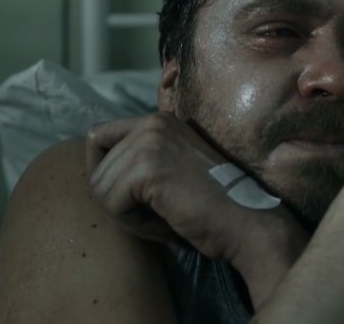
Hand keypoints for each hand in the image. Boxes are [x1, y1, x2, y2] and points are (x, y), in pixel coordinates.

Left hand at [85, 113, 306, 270]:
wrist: (249, 223)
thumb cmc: (214, 208)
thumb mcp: (174, 171)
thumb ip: (141, 161)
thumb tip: (94, 172)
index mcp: (160, 120)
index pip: (98, 137)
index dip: (105, 174)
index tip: (135, 197)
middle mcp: (153, 122)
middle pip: (95, 168)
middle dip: (119, 201)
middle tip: (158, 213)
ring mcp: (150, 142)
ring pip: (99, 188)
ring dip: (126, 215)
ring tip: (164, 217)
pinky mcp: (148, 168)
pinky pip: (110, 203)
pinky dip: (133, 224)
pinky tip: (165, 222)